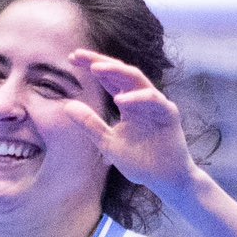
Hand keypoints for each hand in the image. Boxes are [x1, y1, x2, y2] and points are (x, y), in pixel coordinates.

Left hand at [62, 49, 198, 196]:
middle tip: (78, 56)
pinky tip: (120, 100)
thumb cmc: (140, 161)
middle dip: (100, 62)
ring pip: (137, 80)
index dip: (92, 66)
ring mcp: (156, 104)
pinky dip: (137, 98)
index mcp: (128, 102)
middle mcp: (141, 99)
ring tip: (95, 70)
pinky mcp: (169, 114)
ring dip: (116, 72)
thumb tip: (67, 105)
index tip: (71, 59)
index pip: (109, 79)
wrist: (163, 180)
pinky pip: (154, 100)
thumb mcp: (107, 142)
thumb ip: (90, 124)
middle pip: (120, 72)